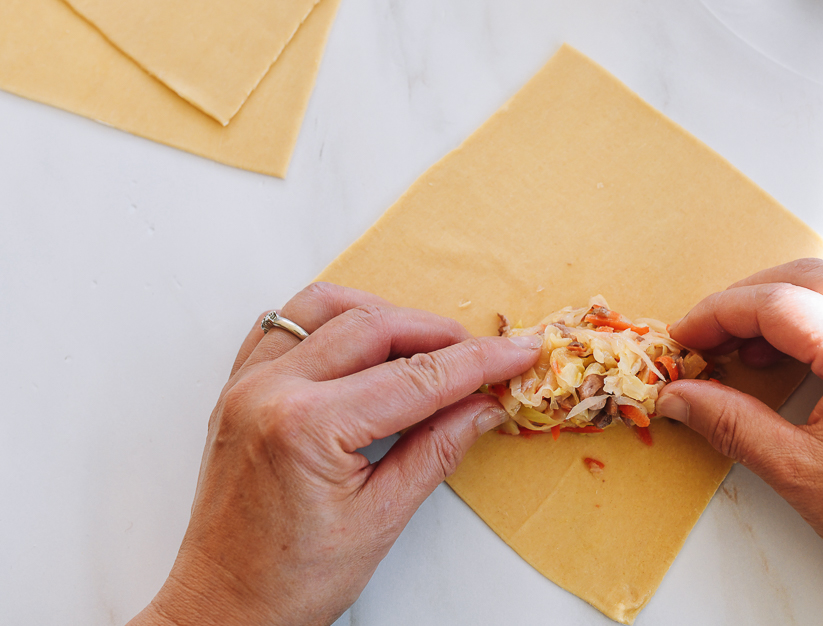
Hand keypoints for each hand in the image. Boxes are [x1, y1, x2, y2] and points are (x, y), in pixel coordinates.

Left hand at [129, 283, 539, 625]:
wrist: (222, 608)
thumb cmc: (292, 580)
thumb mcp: (382, 518)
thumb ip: (438, 449)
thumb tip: (487, 405)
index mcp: (307, 427)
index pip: (415, 377)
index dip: (477, 362)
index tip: (519, 352)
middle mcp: (270, 391)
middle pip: (373, 325)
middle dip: (439, 334)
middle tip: (484, 355)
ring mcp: (246, 384)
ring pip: (324, 307)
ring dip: (383, 314)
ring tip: (426, 345)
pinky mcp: (237, 388)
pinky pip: (284, 325)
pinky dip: (330, 321)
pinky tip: (362, 343)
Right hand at [657, 256, 822, 625]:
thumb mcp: (800, 476)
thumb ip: (732, 423)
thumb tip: (678, 395)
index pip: (780, 304)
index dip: (721, 313)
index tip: (686, 335)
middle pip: (810, 276)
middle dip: (749, 299)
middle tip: (710, 337)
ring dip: (792, 292)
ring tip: (757, 341)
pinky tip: (807, 341)